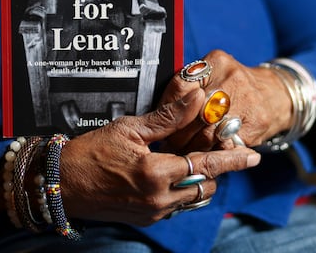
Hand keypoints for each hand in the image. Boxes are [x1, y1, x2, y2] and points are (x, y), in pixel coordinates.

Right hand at [60, 87, 260, 225]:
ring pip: (193, 198)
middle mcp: (159, 198)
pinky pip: (176, 205)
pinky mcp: (145, 217)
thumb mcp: (129, 128)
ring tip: (191, 159)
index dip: (233, 160)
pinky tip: (170, 172)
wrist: (61, 183)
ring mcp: (153, 212)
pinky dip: (182, 189)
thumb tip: (196, 98)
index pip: (206, 166)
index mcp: (156, 173)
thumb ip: (168, 116)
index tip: (254, 156)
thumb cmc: (90, 152)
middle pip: (205, 185)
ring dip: (199, 180)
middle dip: (214, 168)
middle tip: (212, 149)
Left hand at [160, 50, 292, 152]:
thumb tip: (158, 111)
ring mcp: (246, 102)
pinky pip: (224, 146)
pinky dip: (210, 154)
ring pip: (207, 133)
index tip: (159, 121)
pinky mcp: (255, 126)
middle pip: (192, 112)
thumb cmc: (233, 87)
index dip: (166, 108)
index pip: (181, 85)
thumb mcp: (213, 74)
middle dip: (175, 132)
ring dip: (190, 147)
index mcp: (217, 62)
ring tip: (179, 151)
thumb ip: (188, 86)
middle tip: (165, 142)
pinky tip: (202, 156)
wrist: (276, 95)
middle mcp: (232, 78)